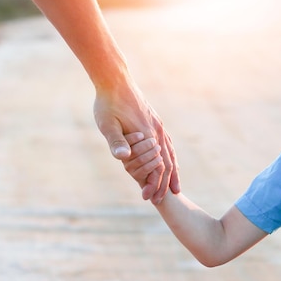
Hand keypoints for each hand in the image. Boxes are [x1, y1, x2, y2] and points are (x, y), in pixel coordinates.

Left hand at [93, 83, 179, 203]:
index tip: (148, 199)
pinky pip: (167, 143)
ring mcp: (158, 126)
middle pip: (167, 163)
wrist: (115, 80)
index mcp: (147, 135)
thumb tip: (123, 158)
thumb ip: (116, 141)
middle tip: (160, 201)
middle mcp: (157, 132)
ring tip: (173, 187)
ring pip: (171, 154)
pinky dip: (170, 157)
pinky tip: (168, 161)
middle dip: (165, 184)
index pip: (157, 167)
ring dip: (172, 172)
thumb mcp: (107, 124)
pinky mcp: (155, 121)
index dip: (154, 184)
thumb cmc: (107, 103)